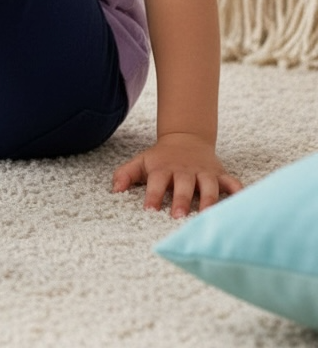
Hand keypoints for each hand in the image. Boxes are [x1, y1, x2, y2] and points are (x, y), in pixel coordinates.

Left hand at [112, 132, 242, 217]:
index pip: (155, 182)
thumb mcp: (140, 162)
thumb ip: (125, 175)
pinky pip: (232, 182)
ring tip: (207, 217)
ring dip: (207, 200)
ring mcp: (203, 172)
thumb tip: (114, 191)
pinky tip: (243, 203)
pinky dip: (239, 191)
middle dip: (180, 201)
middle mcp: (184, 170)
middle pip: (182, 185)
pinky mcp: (220, 174)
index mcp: (162, 168)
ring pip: (208, 186)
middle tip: (178, 218)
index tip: (149, 210)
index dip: (152, 196)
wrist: (185, 138)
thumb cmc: (160, 158)